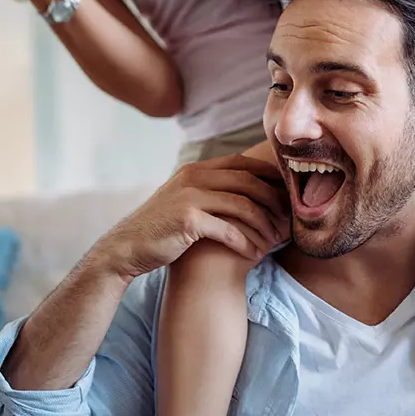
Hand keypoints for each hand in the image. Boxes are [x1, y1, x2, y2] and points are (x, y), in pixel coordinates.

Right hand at [90, 154, 289, 280]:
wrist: (127, 248)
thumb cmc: (161, 228)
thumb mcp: (183, 198)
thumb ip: (207, 189)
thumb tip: (242, 190)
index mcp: (195, 169)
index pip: (241, 162)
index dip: (267, 174)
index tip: (284, 192)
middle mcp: (194, 177)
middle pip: (248, 181)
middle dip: (272, 200)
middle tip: (287, 219)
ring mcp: (190, 196)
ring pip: (243, 205)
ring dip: (264, 224)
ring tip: (274, 240)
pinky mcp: (188, 220)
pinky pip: (229, 229)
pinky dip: (246, 242)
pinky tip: (254, 253)